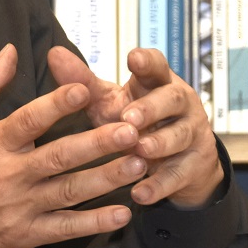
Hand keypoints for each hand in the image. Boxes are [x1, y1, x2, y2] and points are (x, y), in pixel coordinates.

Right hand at [0, 44, 148, 247]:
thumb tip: (10, 49)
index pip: (28, 121)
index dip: (56, 104)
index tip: (84, 88)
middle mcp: (8, 175)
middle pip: (59, 156)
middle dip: (97, 143)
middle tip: (131, 130)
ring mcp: (20, 207)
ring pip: (70, 191)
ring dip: (106, 178)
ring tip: (139, 164)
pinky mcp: (27, 234)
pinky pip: (66, 228)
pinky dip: (95, 223)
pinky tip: (122, 213)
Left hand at [47, 46, 223, 209]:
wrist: (177, 159)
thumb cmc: (135, 122)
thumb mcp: (110, 102)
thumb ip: (84, 82)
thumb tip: (54, 54)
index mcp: (158, 82)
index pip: (156, 65)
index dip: (147, 61)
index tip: (133, 58)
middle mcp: (180, 103)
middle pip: (172, 97)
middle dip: (151, 107)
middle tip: (130, 118)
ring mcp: (191, 133)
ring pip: (180, 135)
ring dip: (159, 143)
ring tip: (140, 149)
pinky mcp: (193, 165)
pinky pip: (178, 175)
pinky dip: (158, 185)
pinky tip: (139, 193)